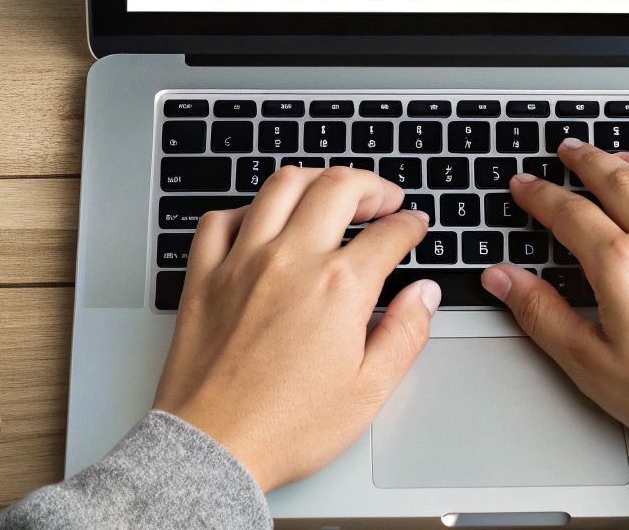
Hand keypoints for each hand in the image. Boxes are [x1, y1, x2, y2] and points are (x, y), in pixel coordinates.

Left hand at [153, 165, 439, 490]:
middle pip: (337, 187)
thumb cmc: (287, 428)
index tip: (414, 227)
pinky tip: (260, 221)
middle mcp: (290, 260)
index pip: (388, 233)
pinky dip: (245, 209)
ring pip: (280, 187)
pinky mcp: (204, 276)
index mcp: (338, 287)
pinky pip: (219, 219)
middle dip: (371, 185)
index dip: (410, 225)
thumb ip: (405, 334)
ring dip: (314, 179)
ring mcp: (242, 262)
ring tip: (329, 192)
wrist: (214, 449)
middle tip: (383, 199)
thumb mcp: (369, 391)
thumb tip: (424, 295)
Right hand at [481, 140, 628, 468]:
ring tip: (617, 159)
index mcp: (621, 264)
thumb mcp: (590, 363)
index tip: (523, 186)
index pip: (567, 210)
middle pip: (616, 177)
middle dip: (584, 160)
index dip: (538, 194)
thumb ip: (540, 312)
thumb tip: (501, 278)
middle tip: (567, 150)